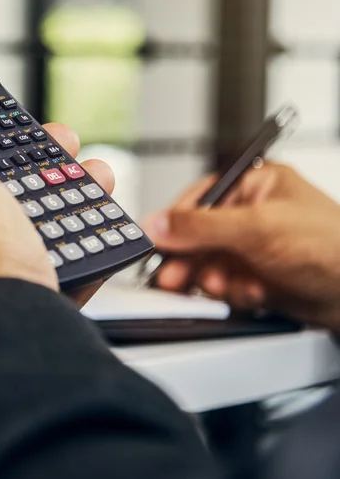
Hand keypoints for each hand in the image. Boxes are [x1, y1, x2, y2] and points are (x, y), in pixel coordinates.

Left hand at [0, 64, 114, 326]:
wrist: (9, 331)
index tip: (3, 112)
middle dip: (31, 153)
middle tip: (60, 140)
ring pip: (26, 210)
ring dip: (65, 186)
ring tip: (92, 173)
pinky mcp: (19, 284)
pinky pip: (51, 245)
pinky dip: (74, 228)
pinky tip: (93, 218)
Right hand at [142, 163, 339, 330]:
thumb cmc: (330, 246)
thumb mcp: (256, 228)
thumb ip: (201, 226)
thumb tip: (158, 223)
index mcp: (253, 186)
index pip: (199, 199)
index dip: (175, 222)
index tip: (157, 241)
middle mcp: (250, 215)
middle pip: (199, 236)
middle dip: (190, 259)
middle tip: (174, 278)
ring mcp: (252, 247)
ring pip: (208, 263)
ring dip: (213, 278)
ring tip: (224, 285)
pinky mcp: (255, 275)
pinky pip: (225, 284)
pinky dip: (233, 291)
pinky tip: (252, 292)